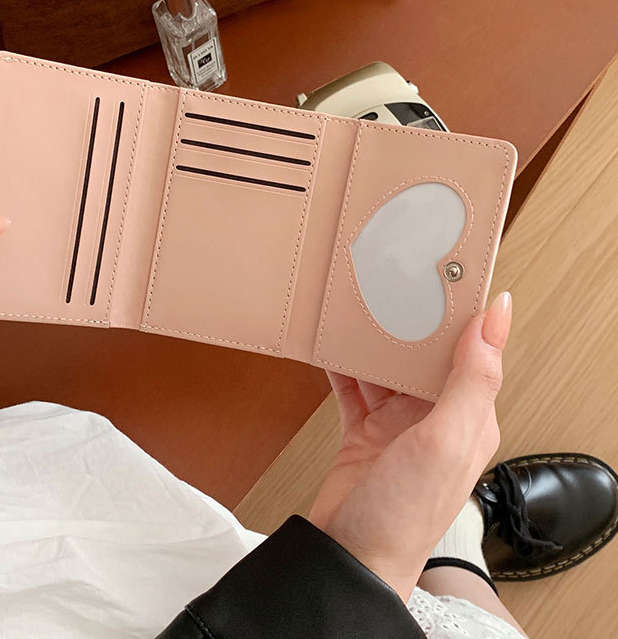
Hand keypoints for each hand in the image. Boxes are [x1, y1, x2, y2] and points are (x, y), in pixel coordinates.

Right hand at [309, 292, 511, 602]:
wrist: (350, 557)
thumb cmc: (403, 515)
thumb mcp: (445, 441)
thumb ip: (471, 380)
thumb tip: (497, 320)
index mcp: (469, 418)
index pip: (473, 353)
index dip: (463, 314)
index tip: (448, 276)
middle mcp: (435, 420)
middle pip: (424, 355)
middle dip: (410, 321)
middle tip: (391, 282)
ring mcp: (398, 426)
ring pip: (387, 367)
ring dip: (374, 341)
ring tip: (359, 308)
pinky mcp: (365, 432)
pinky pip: (355, 388)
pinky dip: (344, 366)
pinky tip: (335, 346)